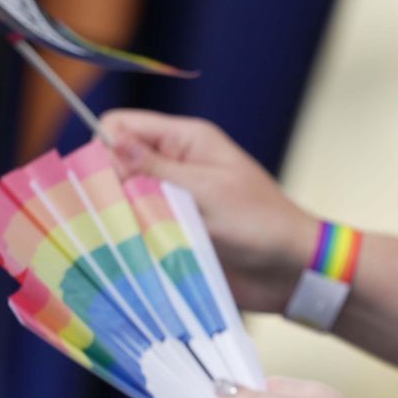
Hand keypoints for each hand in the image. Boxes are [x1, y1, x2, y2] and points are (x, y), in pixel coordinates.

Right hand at [98, 110, 316, 313]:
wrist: (292, 271)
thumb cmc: (261, 223)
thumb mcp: (207, 191)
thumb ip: (155, 169)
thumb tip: (110, 141)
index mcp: (185, 141)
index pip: (121, 125)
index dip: (105, 149)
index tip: (109, 182)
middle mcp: (173, 166)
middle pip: (115, 163)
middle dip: (108, 187)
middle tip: (123, 215)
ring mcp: (172, 200)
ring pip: (121, 199)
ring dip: (120, 217)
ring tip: (133, 238)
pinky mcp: (173, 232)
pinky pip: (137, 228)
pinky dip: (132, 239)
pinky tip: (135, 253)